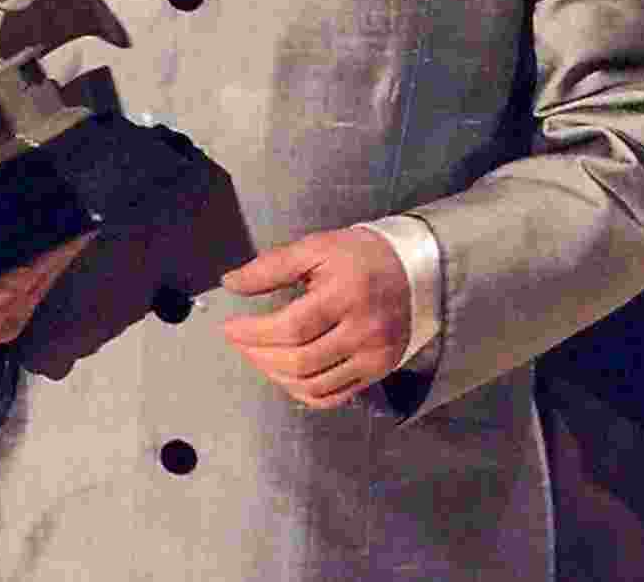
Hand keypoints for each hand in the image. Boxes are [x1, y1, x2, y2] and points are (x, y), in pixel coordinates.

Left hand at [221, 227, 409, 408]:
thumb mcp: (316, 247)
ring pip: (314, 385)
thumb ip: (272, 266)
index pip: (292, 327)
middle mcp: (365, 331)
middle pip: (301, 360)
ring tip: (258, 356)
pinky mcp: (378, 372)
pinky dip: (302, 392)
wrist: (414, 270)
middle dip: (259, 354)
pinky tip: (285, 374)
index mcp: (347, 294)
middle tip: (240, 342)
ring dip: (276, 376)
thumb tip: (231, 283)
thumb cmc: (360, 255)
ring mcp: (374, 357)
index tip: (230, 328)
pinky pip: (333, 397)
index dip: (254, 332)